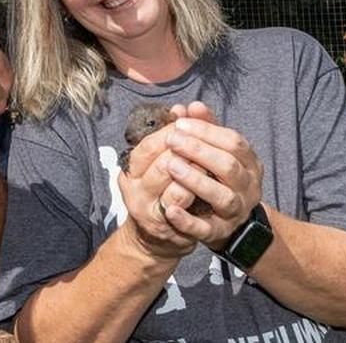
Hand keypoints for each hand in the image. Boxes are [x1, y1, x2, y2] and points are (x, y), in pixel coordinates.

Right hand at [117, 117, 197, 261]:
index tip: (190, 123)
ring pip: (174, 192)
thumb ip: (174, 135)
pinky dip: (197, 206)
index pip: (148, 146)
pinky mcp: (170, 234)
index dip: (173, 132)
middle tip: (209, 142)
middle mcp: (136, 193)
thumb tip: (184, 107)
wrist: (157, 238)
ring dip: (196, 175)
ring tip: (213, 163)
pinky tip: (210, 191)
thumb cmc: (162, 189)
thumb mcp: (161, 161)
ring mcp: (152, 215)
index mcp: (131, 171)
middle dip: (190, 151)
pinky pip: (186, 220)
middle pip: (163, 165)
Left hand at [157, 102, 263, 250]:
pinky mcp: (220, 233)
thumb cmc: (219, 179)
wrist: (229, 223)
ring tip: (171, 166)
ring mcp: (236, 212)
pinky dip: (188, 220)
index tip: (181, 123)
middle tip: (172, 140)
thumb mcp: (217, 153)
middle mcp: (248, 187)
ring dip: (196, 180)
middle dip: (199, 151)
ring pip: (222, 197)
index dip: (207, 131)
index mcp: (250, 164)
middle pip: (229, 166)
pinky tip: (171, 209)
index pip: (234, 142)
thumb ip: (206, 129)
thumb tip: (190, 106)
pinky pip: (206, 229)